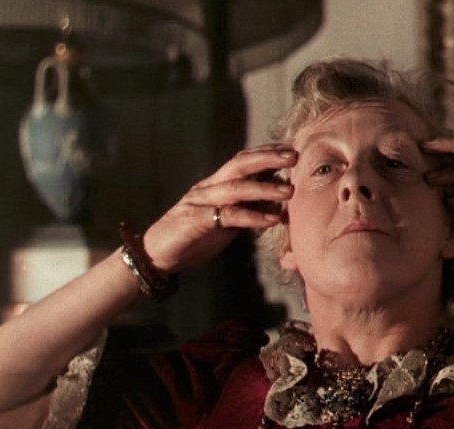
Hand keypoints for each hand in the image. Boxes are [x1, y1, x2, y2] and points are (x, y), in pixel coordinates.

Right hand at [142, 145, 296, 272]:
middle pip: (240, 164)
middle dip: (268, 158)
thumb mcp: (227, 220)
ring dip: (265, 188)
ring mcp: (201, 202)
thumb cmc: (196, 237)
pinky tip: (272, 219)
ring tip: (290, 191)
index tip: (292, 149)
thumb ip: (247, 208)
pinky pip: (229, 216)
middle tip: (295, 156)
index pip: (243, 160)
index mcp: (216, 184)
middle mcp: (209, 187)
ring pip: (236, 188)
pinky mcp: (197, 222)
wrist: (158, 255)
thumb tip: (276, 203)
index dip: (267, 152)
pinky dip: (253, 217)